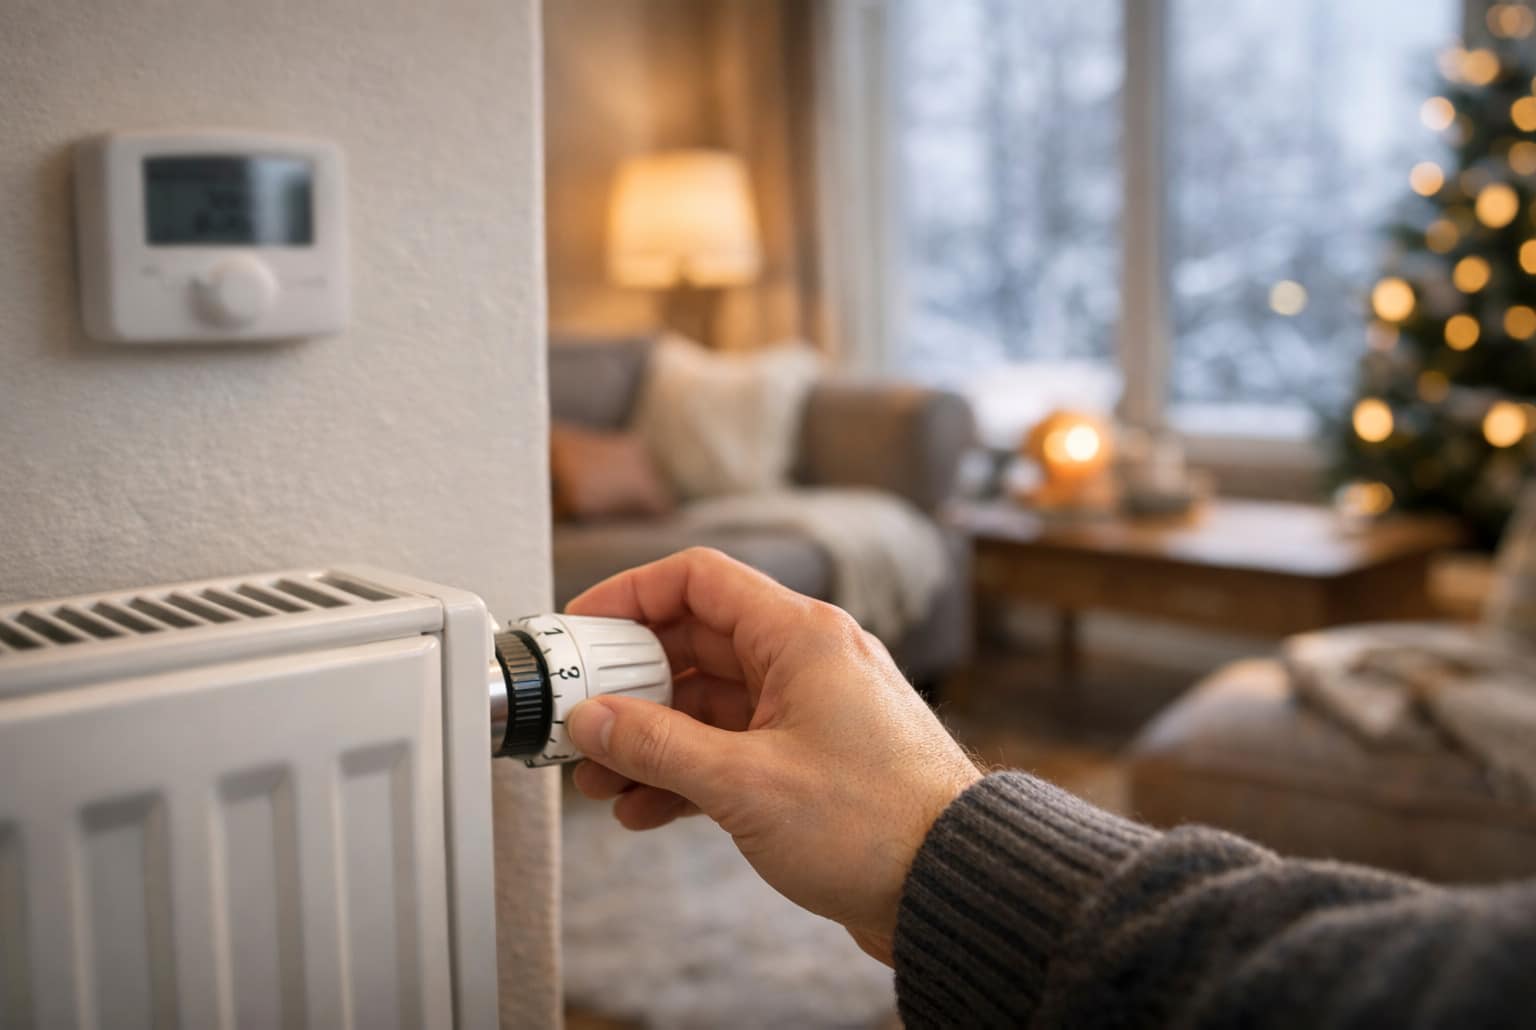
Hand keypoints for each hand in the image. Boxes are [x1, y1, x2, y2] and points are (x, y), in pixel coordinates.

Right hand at [564, 547, 980, 965]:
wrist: (951, 888)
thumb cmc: (876, 824)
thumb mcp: (745, 783)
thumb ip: (657, 746)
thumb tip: (591, 720)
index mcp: (801, 637)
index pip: (699, 580)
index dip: (631, 594)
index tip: (582, 626)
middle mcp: (807, 662)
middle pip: (696, 644)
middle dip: (630, 685)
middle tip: (578, 720)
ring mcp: (810, 711)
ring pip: (709, 704)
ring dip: (651, 738)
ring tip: (600, 780)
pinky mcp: (810, 760)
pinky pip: (731, 748)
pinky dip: (687, 772)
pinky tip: (646, 809)